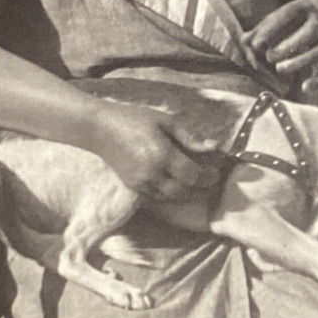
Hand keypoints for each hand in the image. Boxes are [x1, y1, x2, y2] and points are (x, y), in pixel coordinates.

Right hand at [89, 103, 223, 202]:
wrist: (101, 129)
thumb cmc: (134, 119)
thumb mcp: (165, 121)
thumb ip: (190, 136)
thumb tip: (213, 147)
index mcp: (162, 154)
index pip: (192, 175)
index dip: (208, 177)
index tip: (217, 171)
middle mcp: (152, 173)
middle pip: (184, 192)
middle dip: (201, 189)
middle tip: (211, 181)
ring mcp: (141, 183)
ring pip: (171, 198)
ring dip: (188, 195)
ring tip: (199, 185)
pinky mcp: (133, 187)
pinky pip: (158, 198)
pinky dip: (172, 195)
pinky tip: (179, 186)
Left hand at [243, 0, 317, 93]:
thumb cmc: (291, 24)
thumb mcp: (276, 22)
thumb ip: (259, 31)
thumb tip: (244, 41)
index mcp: (303, 8)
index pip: (288, 14)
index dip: (271, 28)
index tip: (256, 44)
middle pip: (310, 31)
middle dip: (290, 45)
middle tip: (269, 57)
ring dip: (300, 61)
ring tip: (280, 69)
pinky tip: (305, 88)